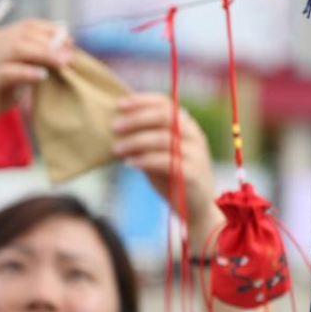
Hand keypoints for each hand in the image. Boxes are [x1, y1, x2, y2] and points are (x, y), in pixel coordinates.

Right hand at [0, 20, 72, 135]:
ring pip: (17, 48)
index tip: (70, 40)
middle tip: (71, 54)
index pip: (25, 26)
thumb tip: (60, 58)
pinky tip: (42, 76)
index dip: (50, 30)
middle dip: (51, 42)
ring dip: (44, 54)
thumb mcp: (14, 78)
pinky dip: (27, 72)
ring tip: (62, 64)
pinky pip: (7, 71)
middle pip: (24, 34)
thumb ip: (30, 66)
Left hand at [111, 93, 221, 239]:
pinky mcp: (192, 174)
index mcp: (187, 126)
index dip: (142, 101)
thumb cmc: (173, 179)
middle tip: (114, 127)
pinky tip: (129, 163)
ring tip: (116, 148)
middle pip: (164, 116)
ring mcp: (195, 154)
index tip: (118, 105)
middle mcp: (194, 136)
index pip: (166, 103)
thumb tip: (116, 128)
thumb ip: (144, 141)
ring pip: (163, 138)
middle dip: (136, 119)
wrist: (196, 210)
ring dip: (135, 141)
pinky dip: (144, 160)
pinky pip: (165, 161)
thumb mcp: (158, 155)